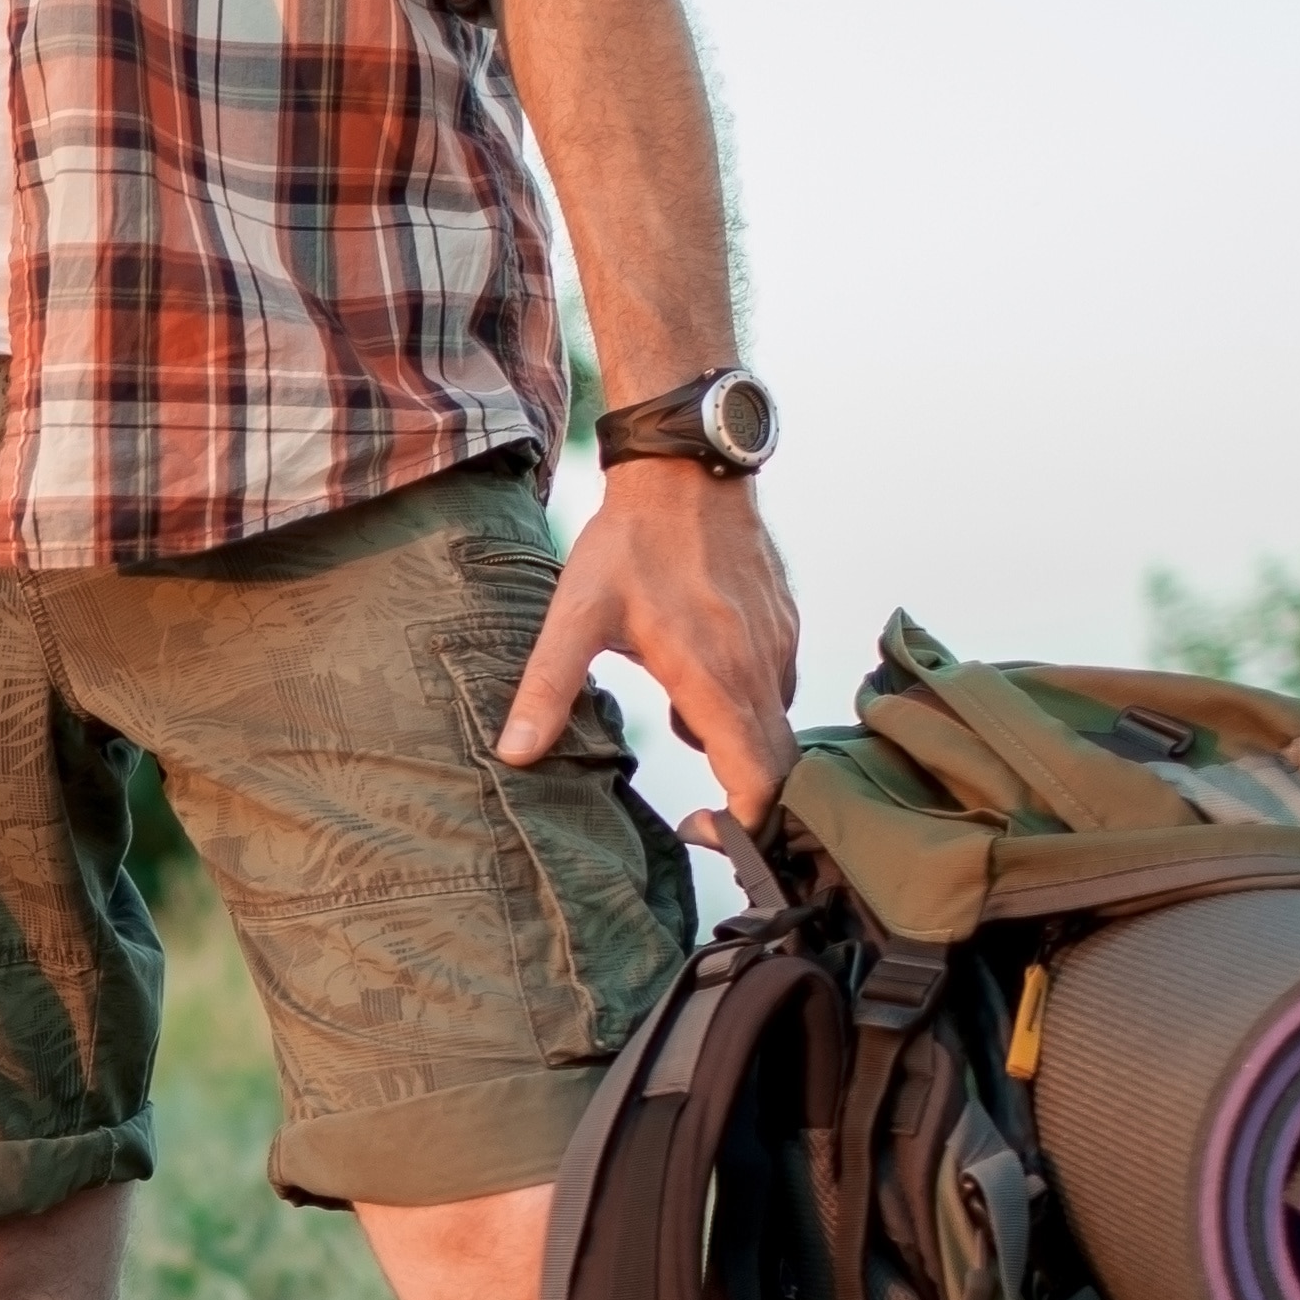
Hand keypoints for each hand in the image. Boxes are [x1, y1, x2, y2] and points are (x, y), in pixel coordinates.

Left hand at [505, 459, 804, 820]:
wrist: (685, 466)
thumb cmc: (630, 542)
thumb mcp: (575, 616)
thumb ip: (547, 688)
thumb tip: (515, 752)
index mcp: (715, 677)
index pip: (760, 780)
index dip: (743, 825)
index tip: (701, 832)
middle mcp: (761, 668)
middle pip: (780, 766)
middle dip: (745, 801)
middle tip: (696, 814)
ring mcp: (779, 645)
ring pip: (775, 725)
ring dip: (734, 744)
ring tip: (673, 712)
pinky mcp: (784, 625)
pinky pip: (775, 687)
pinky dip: (742, 704)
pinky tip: (694, 676)